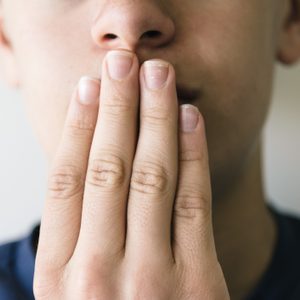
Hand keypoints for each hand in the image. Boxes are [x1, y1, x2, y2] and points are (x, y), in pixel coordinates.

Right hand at [33, 50, 229, 298]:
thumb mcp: (73, 288)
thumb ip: (76, 233)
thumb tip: (83, 159)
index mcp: (58, 273)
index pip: (67, 179)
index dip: (78, 125)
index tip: (88, 86)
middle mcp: (98, 272)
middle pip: (108, 166)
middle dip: (118, 107)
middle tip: (123, 63)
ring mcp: (150, 278)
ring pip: (152, 176)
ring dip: (156, 118)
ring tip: (158, 76)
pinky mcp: (197, 283)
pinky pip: (194, 203)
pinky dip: (193, 154)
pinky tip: (190, 118)